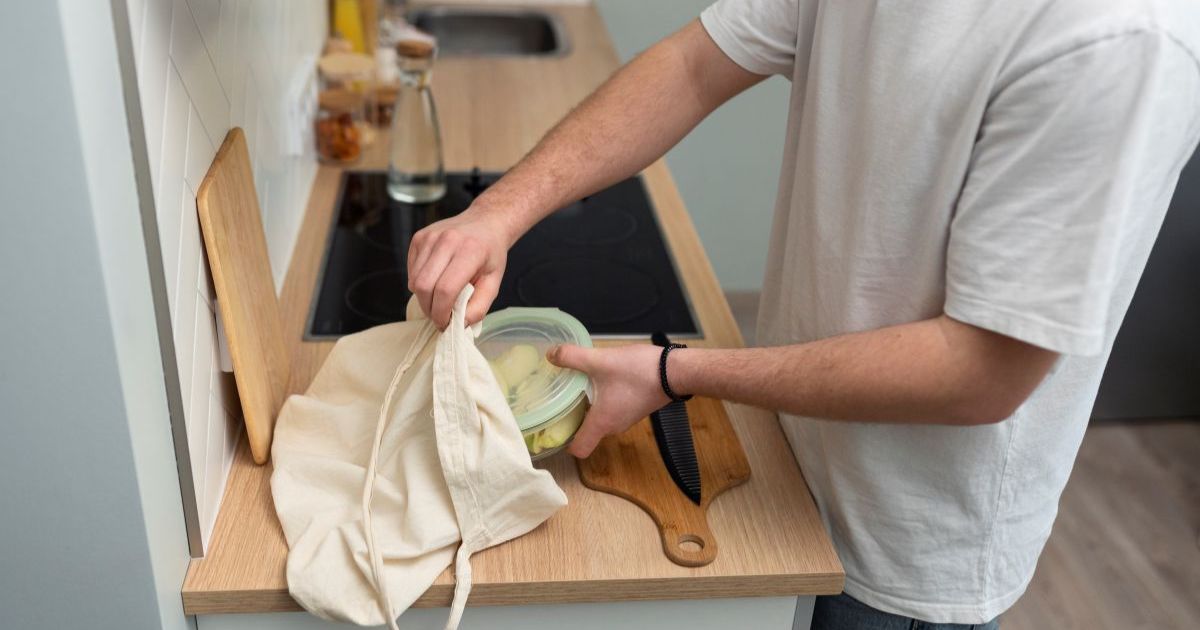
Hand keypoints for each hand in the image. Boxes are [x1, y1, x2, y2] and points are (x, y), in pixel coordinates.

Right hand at [407, 206, 512, 327]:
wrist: (485, 222)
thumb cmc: (491, 254)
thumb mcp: (494, 283)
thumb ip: (478, 307)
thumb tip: (458, 325)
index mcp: (470, 251)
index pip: (446, 289)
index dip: (442, 313)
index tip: (445, 324)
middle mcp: (447, 240)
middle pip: (424, 286)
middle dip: (429, 309)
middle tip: (440, 317)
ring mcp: (429, 237)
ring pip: (414, 280)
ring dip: (424, 298)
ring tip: (439, 299)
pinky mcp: (418, 237)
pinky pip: (411, 271)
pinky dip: (419, 283)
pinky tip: (435, 281)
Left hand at [547, 343, 670, 457]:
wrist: (675, 371)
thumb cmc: (639, 372)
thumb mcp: (601, 360)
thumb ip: (573, 357)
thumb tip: (550, 354)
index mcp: (602, 423)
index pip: (578, 449)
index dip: (563, 443)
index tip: (552, 426)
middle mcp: (613, 427)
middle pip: (586, 433)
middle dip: (571, 419)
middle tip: (557, 400)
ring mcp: (626, 419)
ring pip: (599, 421)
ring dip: (588, 408)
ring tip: (576, 387)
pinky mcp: (634, 409)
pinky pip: (611, 411)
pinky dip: (602, 401)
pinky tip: (599, 382)